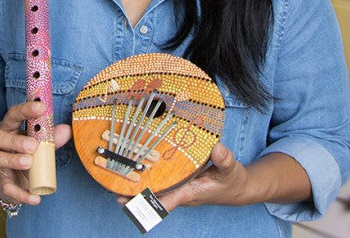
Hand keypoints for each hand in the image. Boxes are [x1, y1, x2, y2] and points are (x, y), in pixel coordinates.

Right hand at [0, 101, 71, 206]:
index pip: (13, 114)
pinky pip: (5, 187)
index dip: (26, 109)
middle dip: (14, 140)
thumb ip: (51, 138)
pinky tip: (34, 198)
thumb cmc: (26, 153)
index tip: (41, 107)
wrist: (10, 177)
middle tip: (33, 145)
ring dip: (12, 160)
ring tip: (29, 163)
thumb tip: (67, 130)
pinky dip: (20, 194)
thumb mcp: (39, 144)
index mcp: (8, 128)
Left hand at [118, 144, 248, 210]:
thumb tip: (218, 148)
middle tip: (112, 189)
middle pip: (152, 198)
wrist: (237, 188)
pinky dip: (146, 178)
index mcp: (189, 193)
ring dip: (136, 187)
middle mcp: (180, 193)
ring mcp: (177, 188)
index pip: (166, 200)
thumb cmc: (232, 181)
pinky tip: (132, 169)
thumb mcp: (231, 169)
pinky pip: (159, 182)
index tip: (128, 200)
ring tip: (114, 180)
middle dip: (133, 195)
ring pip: (154, 190)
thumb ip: (225, 160)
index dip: (146, 201)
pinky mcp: (177, 182)